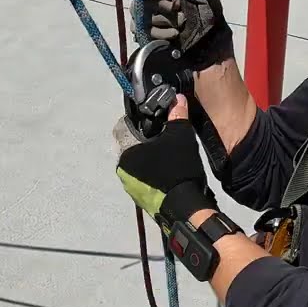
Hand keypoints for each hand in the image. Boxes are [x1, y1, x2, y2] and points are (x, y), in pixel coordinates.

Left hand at [114, 95, 216, 230]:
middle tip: (161, 136)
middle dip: (143, 139)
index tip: (151, 119)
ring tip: (167, 154)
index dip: (137, 119)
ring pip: (136, 163)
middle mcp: (122, 169)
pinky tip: (168, 171)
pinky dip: (152, 173)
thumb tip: (178, 99)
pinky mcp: (141, 199)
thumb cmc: (178, 168)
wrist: (185, 206)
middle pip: (129, 145)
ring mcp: (130, 186)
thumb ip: (178, 115)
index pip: (123, 125)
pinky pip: (143, 179)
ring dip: (147, 158)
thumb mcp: (181, 135)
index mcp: (126, 151)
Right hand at [134, 0, 232, 67]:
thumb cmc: (210, 22)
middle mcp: (157, 0)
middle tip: (179, 12)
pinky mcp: (147, 35)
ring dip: (162, 20)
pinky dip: (159, 33)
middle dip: (162, 4)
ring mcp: (150, 18)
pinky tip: (173, 37)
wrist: (209, 55)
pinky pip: (140, 29)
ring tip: (180, 28)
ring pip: (139, 11)